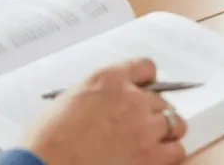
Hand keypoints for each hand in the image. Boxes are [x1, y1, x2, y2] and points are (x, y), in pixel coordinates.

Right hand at [24, 59, 186, 164]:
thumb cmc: (48, 142)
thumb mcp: (69, 101)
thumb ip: (99, 96)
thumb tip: (111, 104)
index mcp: (109, 80)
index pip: (146, 68)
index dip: (147, 82)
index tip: (146, 91)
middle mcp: (132, 99)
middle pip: (162, 100)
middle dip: (152, 113)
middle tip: (140, 127)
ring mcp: (144, 127)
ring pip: (175, 124)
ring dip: (164, 133)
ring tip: (150, 144)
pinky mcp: (151, 156)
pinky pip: (176, 150)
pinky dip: (168, 155)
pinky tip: (153, 159)